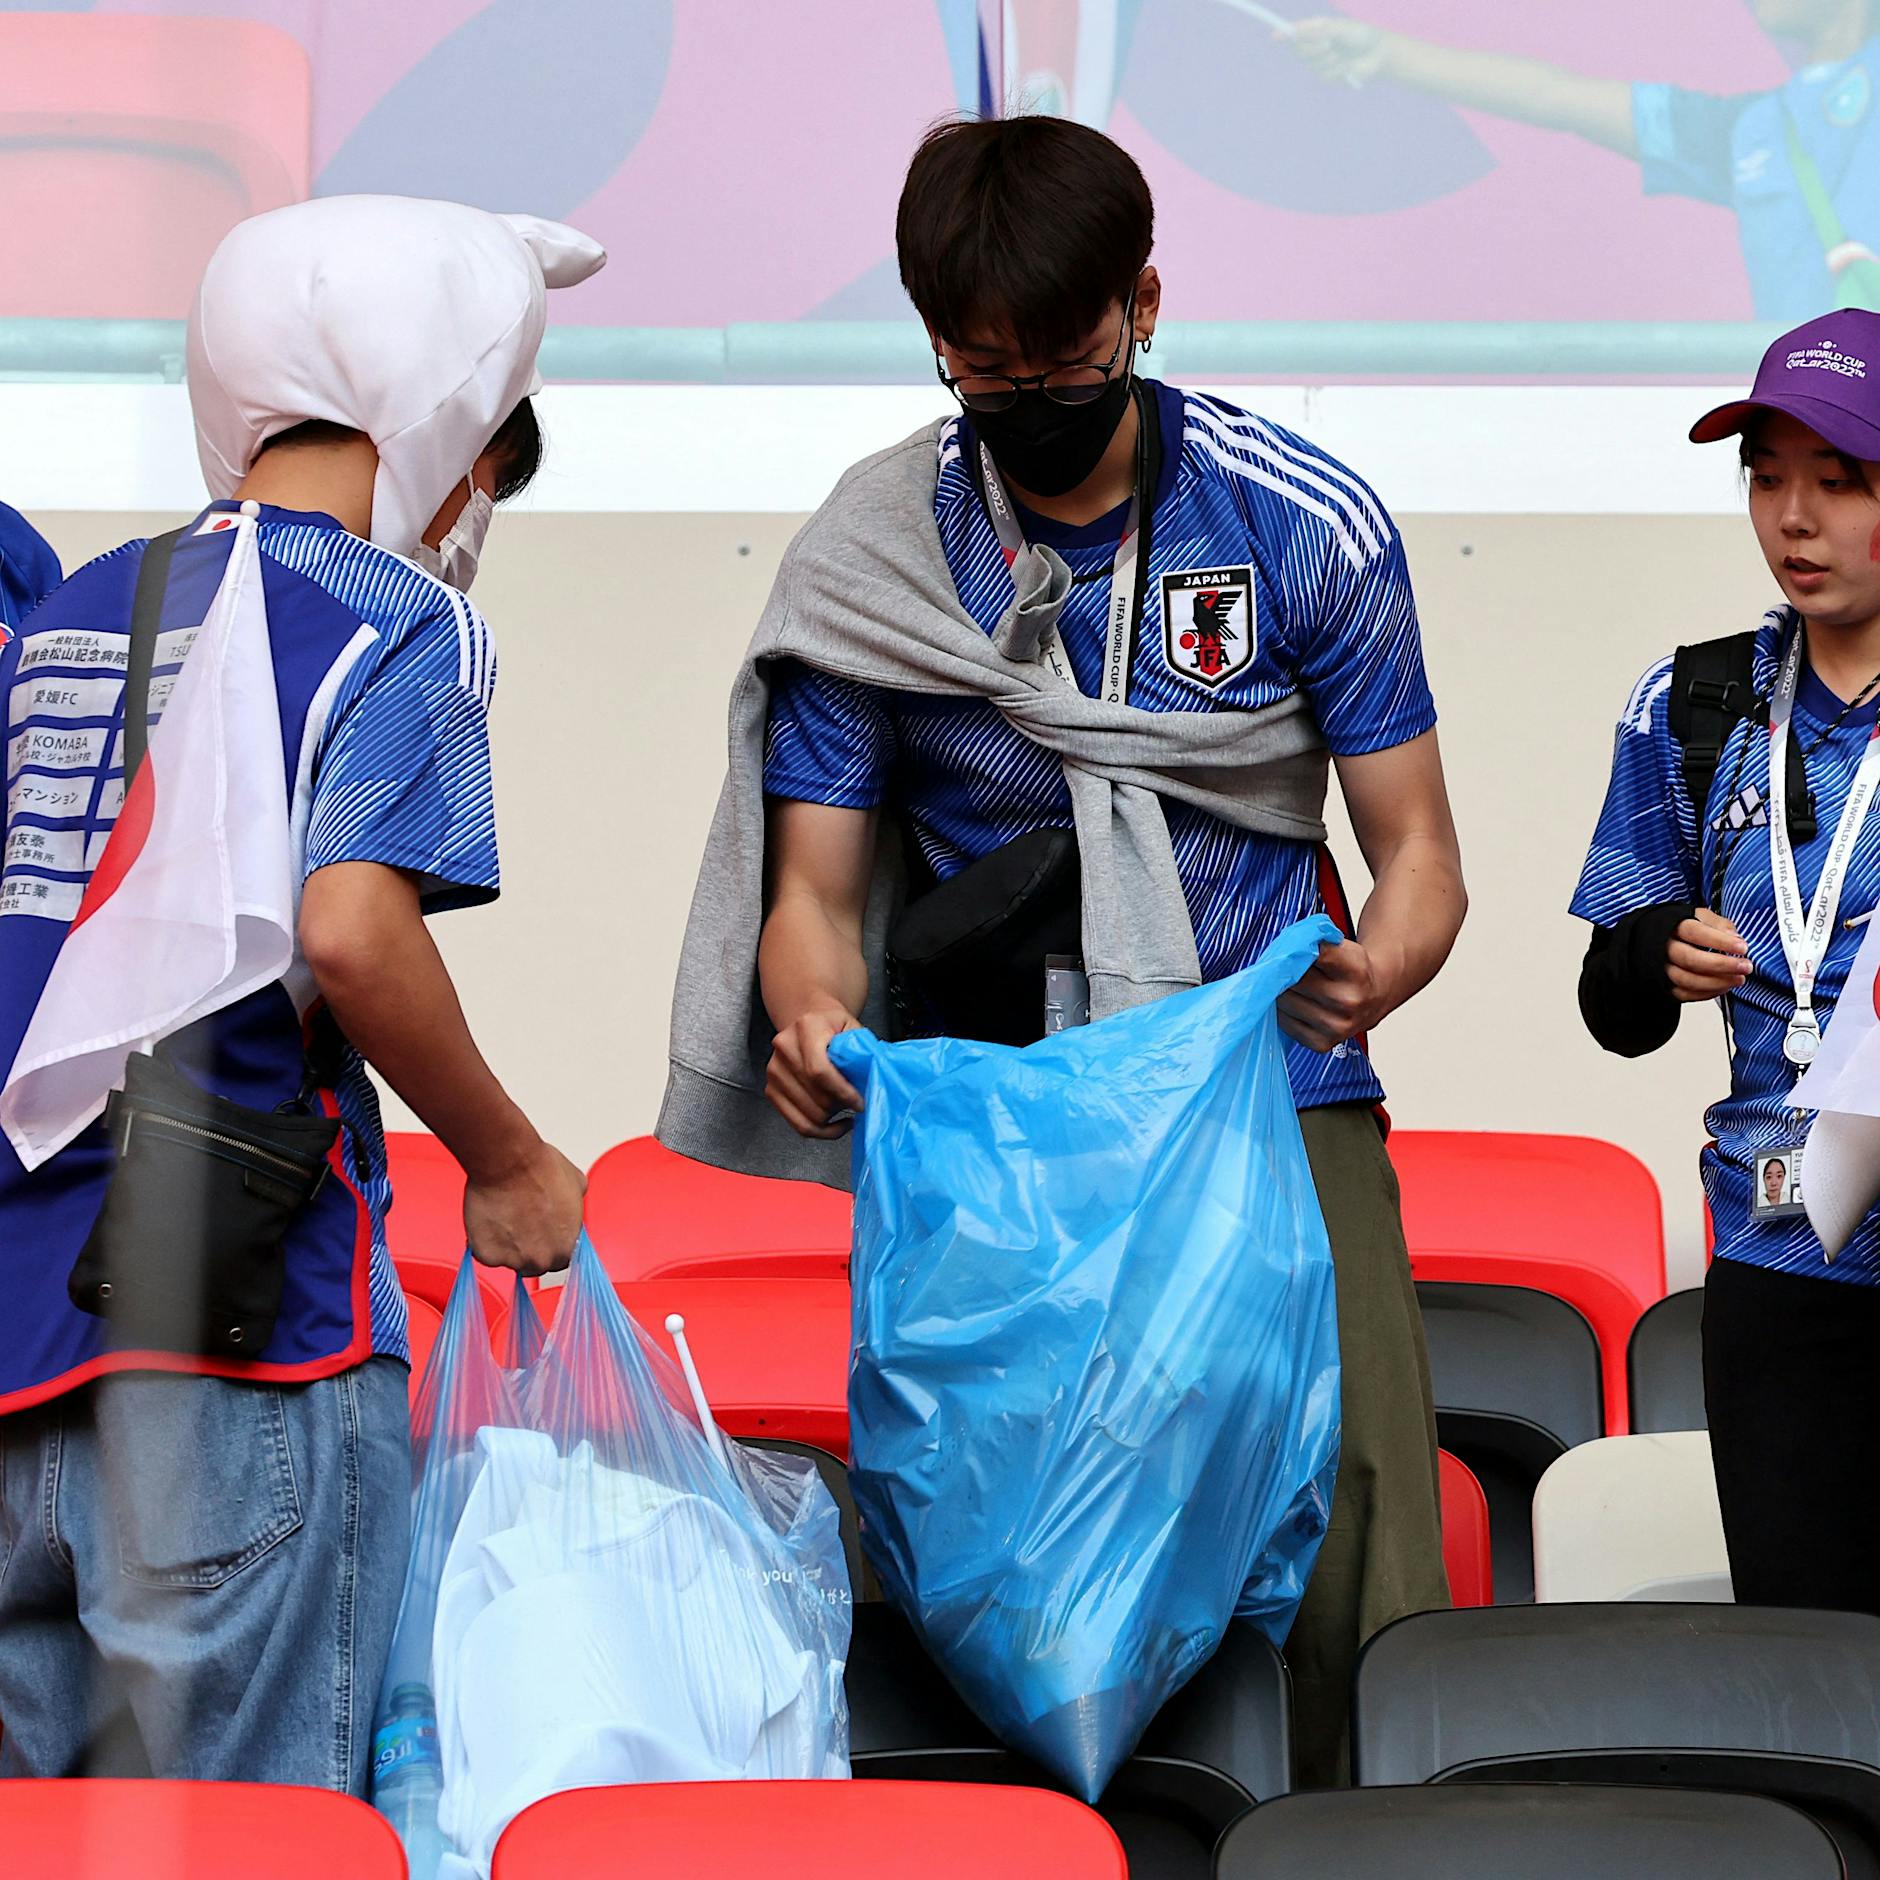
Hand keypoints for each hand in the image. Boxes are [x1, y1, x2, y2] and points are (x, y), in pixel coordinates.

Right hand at [462, 1139, 585, 1276]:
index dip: (549, 1246)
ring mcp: (514, 1260)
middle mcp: (542, 1259)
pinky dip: (484, 1241)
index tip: (540, 1235)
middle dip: (528, 1248)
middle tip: (519, 1222)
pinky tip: (489, 1219)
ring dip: (506, 1245)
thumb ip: (575, 1207)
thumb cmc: (539, 1168)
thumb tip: (571, 1206)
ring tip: (504, 1216)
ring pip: (509, 1261)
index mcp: (567, 1246)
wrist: (508, 1162)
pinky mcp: (488, 1255)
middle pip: (534, 1265)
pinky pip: (485, 1255)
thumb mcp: (577, 1185)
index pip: (560, 1260)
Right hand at [766, 1004, 863, 1139]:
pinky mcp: (771, 1090)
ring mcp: (774, 1071)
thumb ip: (861, 1052)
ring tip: (845, 1107)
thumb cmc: (834, 1026)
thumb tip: (873, 1082)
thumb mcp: (853, 1028)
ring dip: (832, 1118)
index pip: (819, 1071)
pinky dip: (821, 1131)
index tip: (860, 1102)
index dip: (843, 1093)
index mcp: (806, 1028)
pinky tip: (835, 1123)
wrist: (809, 1019)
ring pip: (808, 1114)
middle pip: (815, 1096)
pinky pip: (798, 1123)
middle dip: (841, 1106)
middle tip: (857, 1103)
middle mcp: (784, 1048)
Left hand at [1279, 938, 1389, 1052]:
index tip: (1292, 948)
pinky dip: (1284, 1012)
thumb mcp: (1342, 946)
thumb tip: (1281, 949)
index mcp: (1356, 970)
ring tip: (1297, 987)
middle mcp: (1348, 1001)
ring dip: (1281, 992)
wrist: (1374, 997)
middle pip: (1293, 979)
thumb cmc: (1352, 971)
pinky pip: (1283, 1022)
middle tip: (1291, 968)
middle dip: (1285, 971)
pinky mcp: (1321, 1043)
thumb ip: (1313, 941)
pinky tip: (1299, 1005)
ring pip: (1283, 1001)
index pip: (1312, 953)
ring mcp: (1336, 1026)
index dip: (1296, 949)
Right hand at [1288, 18, 1388, 84]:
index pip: (1296, 32)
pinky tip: (1346, 66)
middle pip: (1299, 49)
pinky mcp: (1328, 75)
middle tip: (1328, 44)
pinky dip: (1335, 69)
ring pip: (1312, 63)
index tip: (1275, 36)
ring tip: (1342, 53)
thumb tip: (1298, 31)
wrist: (1378, 54)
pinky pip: (1323, 74)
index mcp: (1318, 28)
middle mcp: (1316, 44)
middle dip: (1312, 47)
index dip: (1284, 33)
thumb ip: (1319, 31)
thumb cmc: (1361, 36)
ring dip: (1328, 58)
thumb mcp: (1340, 29)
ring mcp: (1320, 61)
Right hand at [1667, 907, 1751, 1003]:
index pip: (1695, 933)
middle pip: (1690, 959)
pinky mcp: (1666, 985)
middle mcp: (1665, 948)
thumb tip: (1735, 937)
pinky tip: (1723, 987)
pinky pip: (1684, 994)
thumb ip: (1719, 924)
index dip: (1720, 941)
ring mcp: (1664, 968)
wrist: (1666, 941)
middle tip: (1745, 966)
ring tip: (1738, 979)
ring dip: (1716, 982)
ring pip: (1686, 980)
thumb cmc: (1687, 928)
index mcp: (1675, 927)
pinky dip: (1706, 993)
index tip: (1742, 948)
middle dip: (1721, 965)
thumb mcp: (1703, 917)